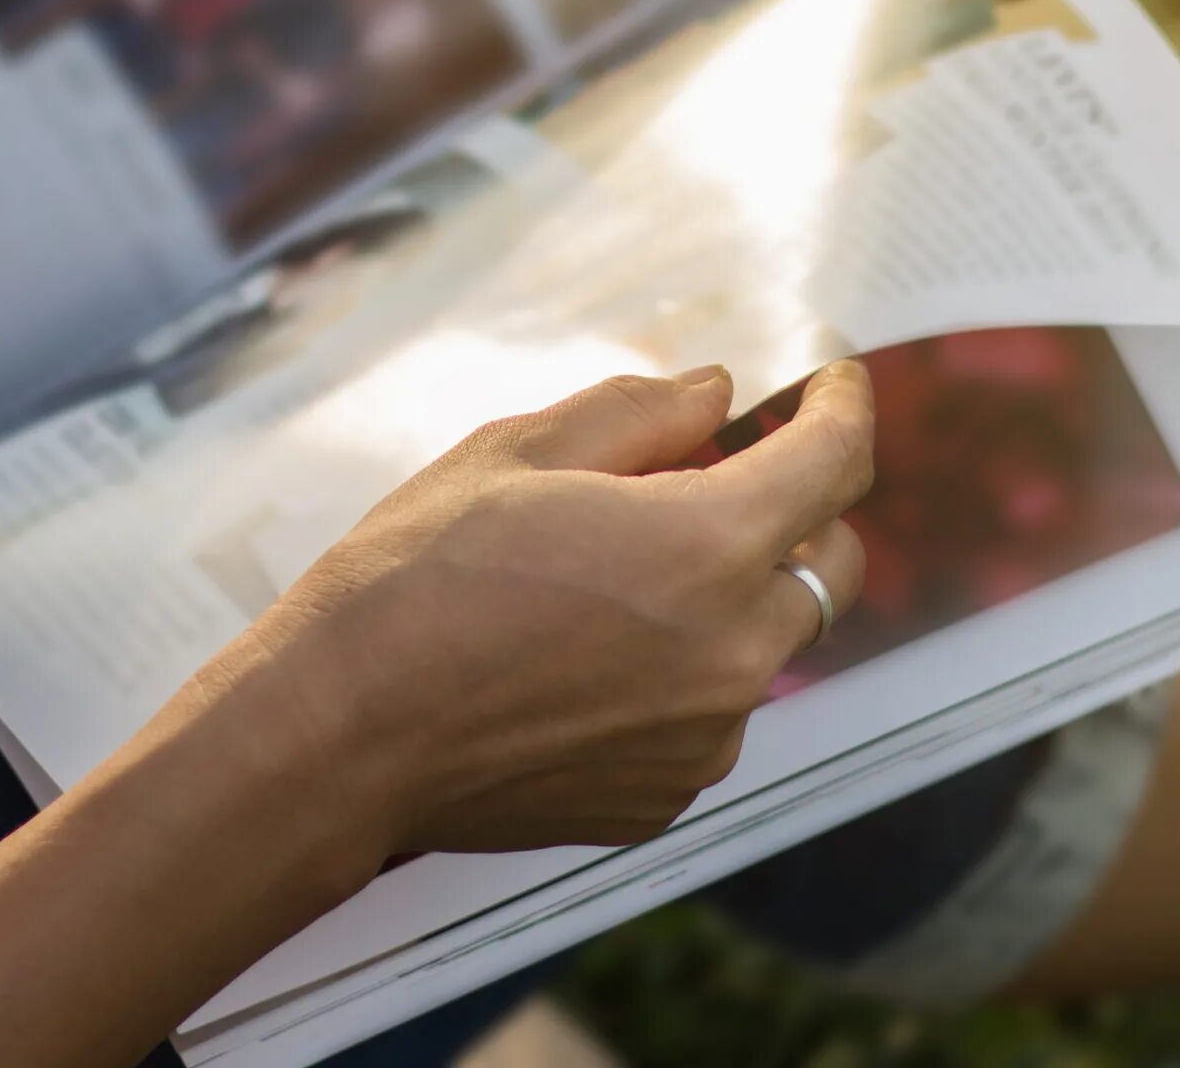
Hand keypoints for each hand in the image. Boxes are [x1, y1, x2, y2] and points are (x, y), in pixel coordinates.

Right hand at [210, 361, 874, 857]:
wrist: (337, 736)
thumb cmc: (414, 576)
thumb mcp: (518, 451)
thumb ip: (641, 414)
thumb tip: (717, 397)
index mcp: (710, 548)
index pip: (835, 462)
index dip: (842, 407)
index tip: (833, 383)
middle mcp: (734, 653)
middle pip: (831, 562)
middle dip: (799, 506)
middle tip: (724, 470)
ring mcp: (704, 737)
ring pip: (768, 642)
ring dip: (731, 593)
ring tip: (618, 571)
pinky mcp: (663, 796)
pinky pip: (708, 712)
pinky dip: (681, 669)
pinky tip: (585, 650)